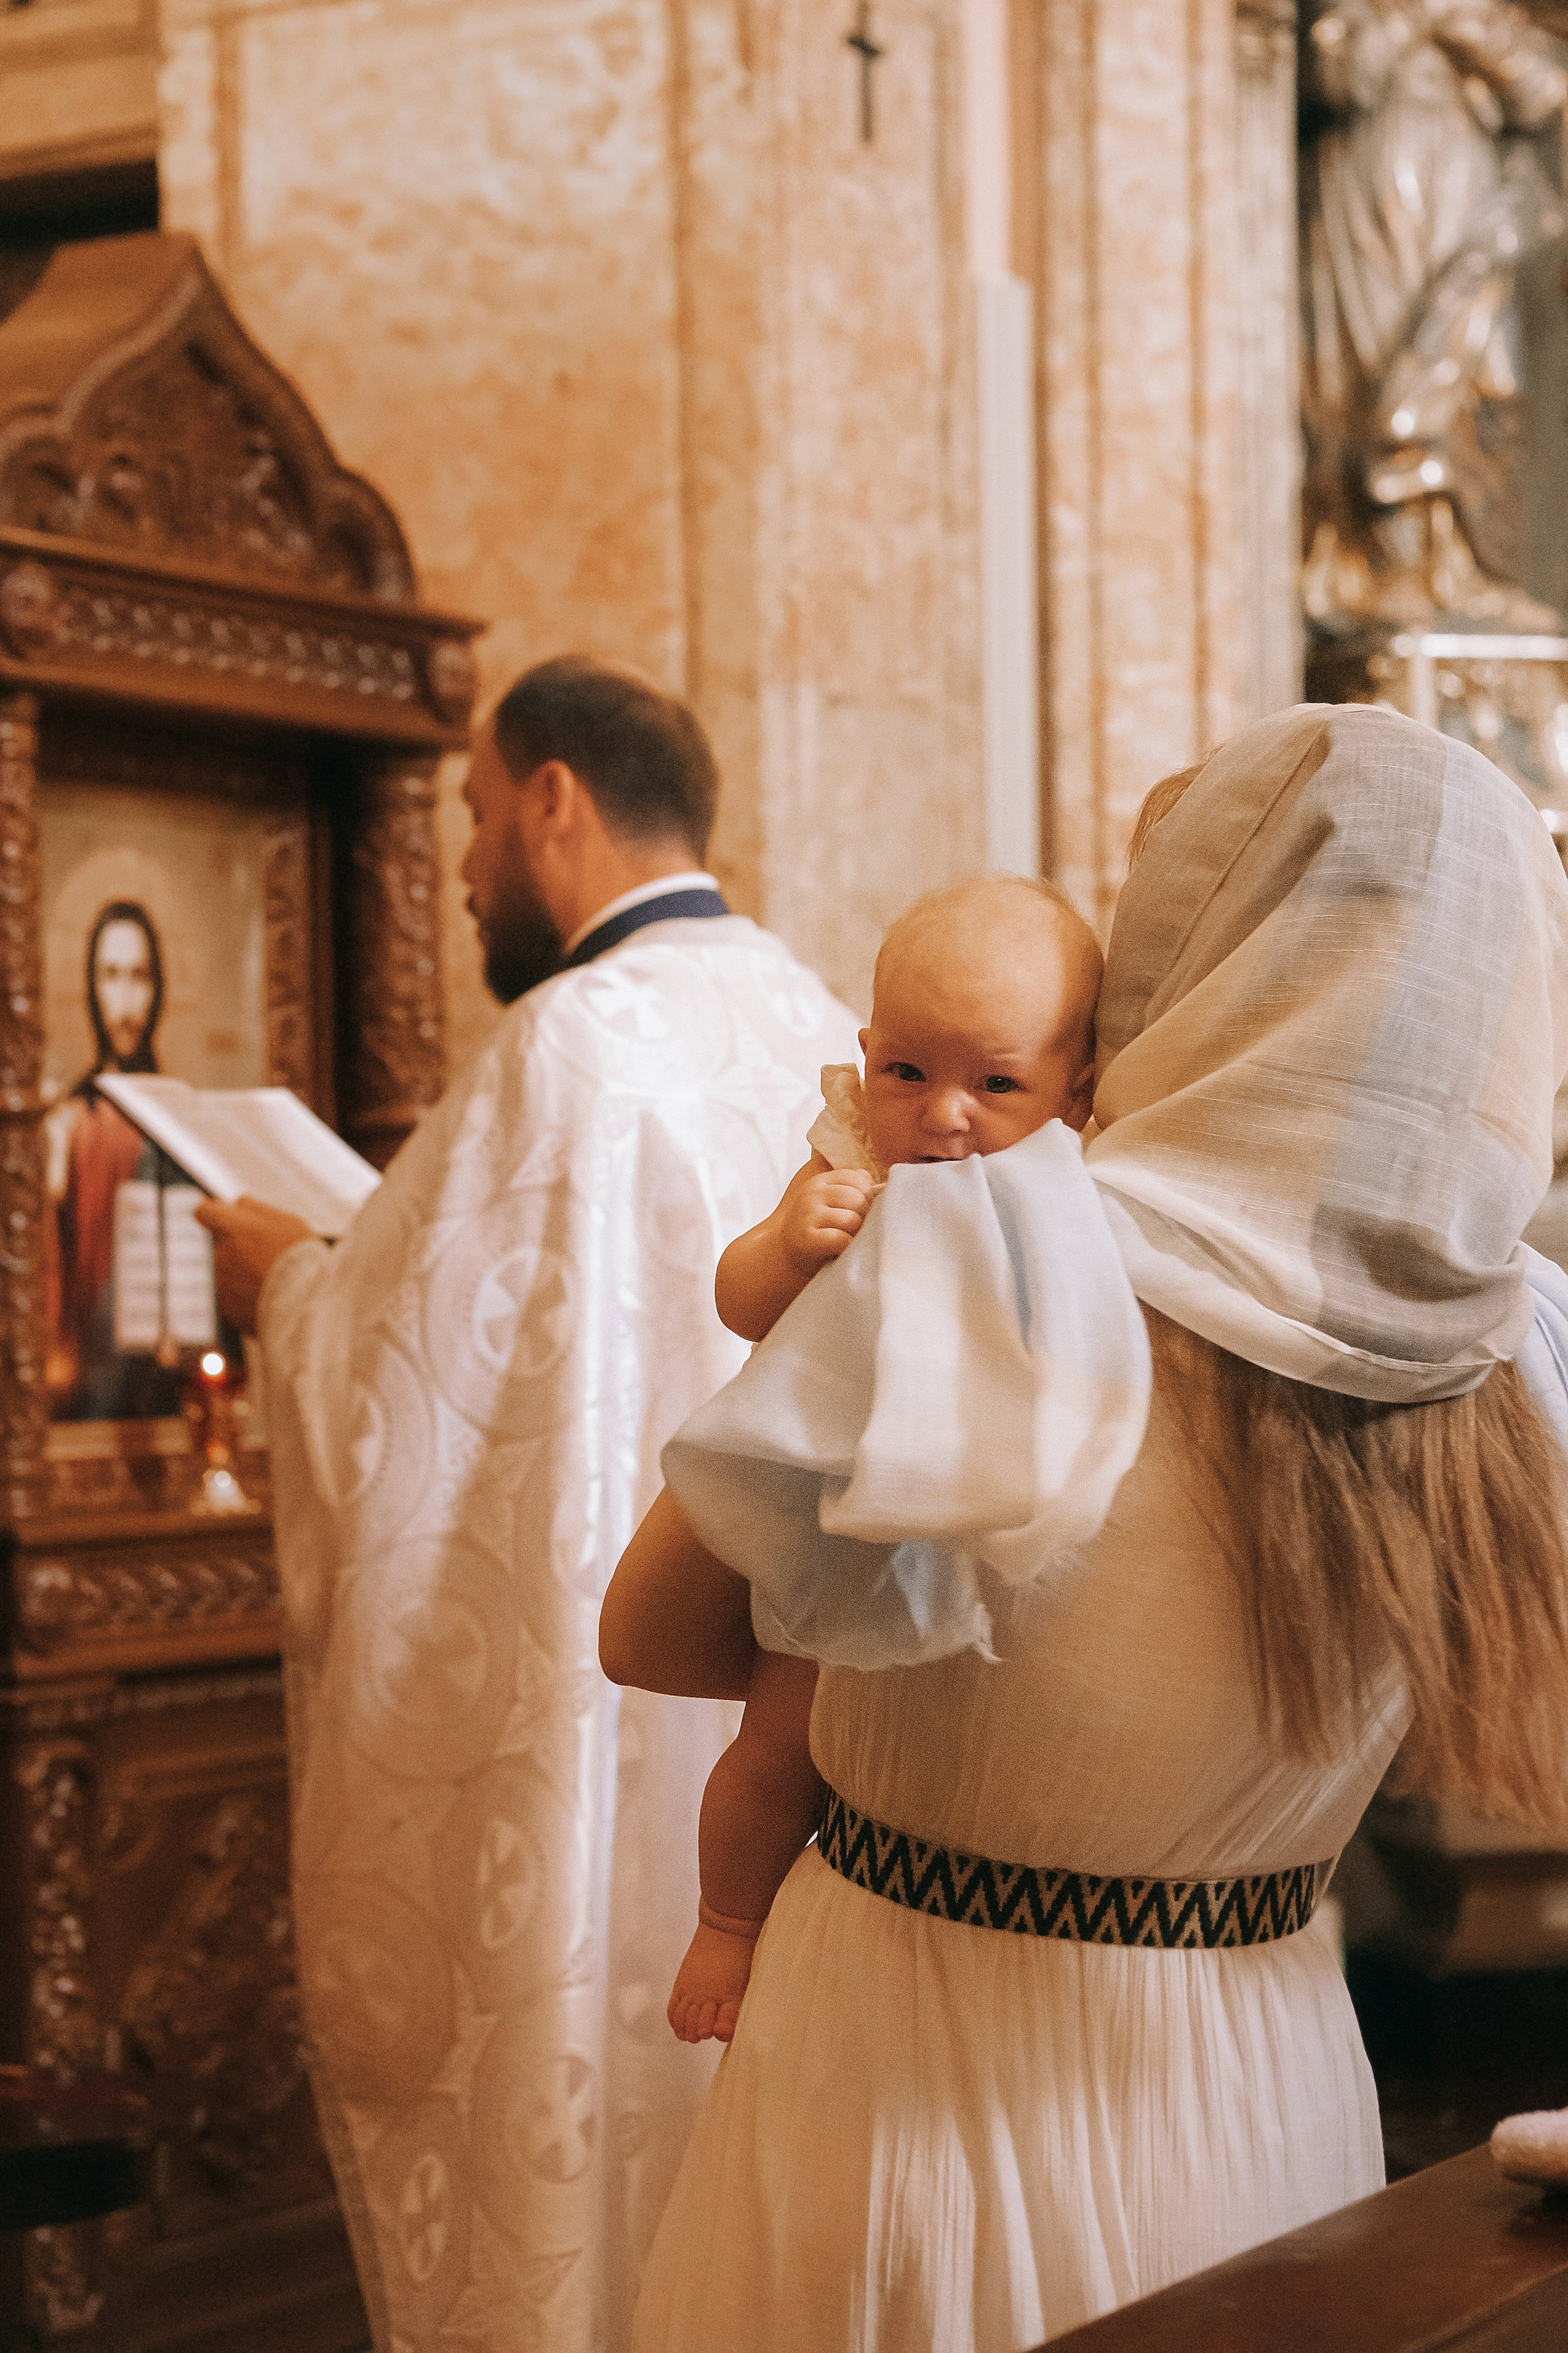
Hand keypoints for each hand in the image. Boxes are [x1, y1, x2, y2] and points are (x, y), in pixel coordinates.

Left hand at [194, 1196, 314, 1335]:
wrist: (305, 1305)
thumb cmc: (300, 1259)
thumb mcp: (288, 1222)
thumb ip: (258, 1209)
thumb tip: (240, 1202)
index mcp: (231, 1229)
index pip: (204, 1212)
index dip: (216, 1213)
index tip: (228, 1218)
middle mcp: (219, 1255)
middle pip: (218, 1242)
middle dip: (235, 1243)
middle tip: (265, 1251)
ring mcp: (220, 1283)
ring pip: (224, 1269)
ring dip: (240, 1269)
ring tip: (270, 1277)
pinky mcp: (226, 1308)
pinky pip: (230, 1294)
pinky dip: (243, 1293)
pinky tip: (267, 1295)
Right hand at [778, 1165, 878, 1274]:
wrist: (784, 1258)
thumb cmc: (818, 1231)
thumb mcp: (831, 1204)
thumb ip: (853, 1190)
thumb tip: (881, 1187)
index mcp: (820, 1182)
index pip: (858, 1179)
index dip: (866, 1197)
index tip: (859, 1213)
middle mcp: (811, 1194)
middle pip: (858, 1199)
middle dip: (863, 1217)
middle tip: (856, 1231)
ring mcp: (807, 1215)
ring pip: (852, 1220)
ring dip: (855, 1234)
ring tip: (848, 1241)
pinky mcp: (806, 1239)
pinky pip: (841, 1239)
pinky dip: (847, 1247)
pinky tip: (843, 1251)